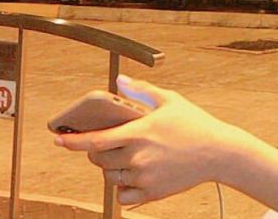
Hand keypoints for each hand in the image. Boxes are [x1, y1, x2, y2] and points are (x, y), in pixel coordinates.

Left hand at [54, 75, 241, 205]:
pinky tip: (135, 175)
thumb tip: (119, 82)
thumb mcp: (170, 100)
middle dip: (98, 152)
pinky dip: (123, 187)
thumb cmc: (195, 123)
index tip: (58, 139)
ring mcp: (144, 177)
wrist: (218, 152)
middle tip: (111, 144)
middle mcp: (138, 156)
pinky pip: (123, 195)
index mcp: (139, 132)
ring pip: (110, 177)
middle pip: (99, 160)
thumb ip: (142, 91)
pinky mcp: (151, 193)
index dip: (73, 141)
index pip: (96, 139)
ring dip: (111, 168)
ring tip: (128, 157)